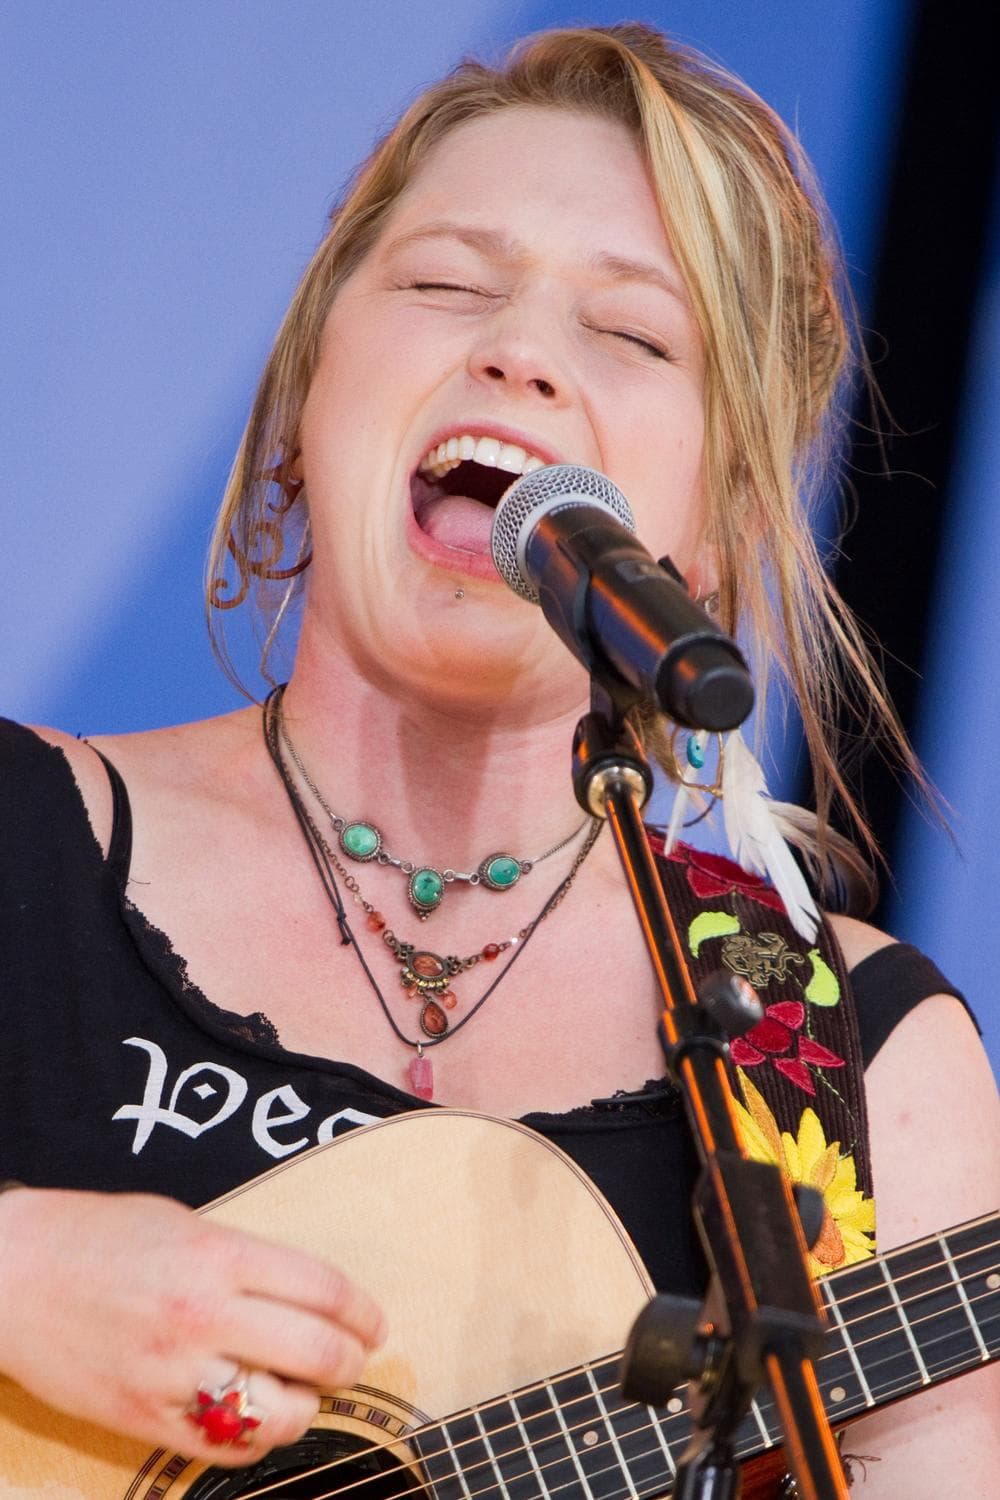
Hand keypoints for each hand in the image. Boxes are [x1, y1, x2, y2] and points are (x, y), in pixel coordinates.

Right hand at [0, 1186, 385, 1467]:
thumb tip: (301, 1295)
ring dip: (306, 1408)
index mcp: (219, 1254)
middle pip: (315, 1352)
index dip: (363, 1311)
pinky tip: (258, 1421)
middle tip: (351, 1361)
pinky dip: (255, 1441)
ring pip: (277, 1413)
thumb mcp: (183, 1223)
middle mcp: (203, 1314)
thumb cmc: (98, 1236)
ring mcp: (173, 1372)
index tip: (375, 1323)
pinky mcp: (143, 1418)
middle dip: (349, 1363)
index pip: (322, 1288)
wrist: (13, 1273)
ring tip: (305, 1395)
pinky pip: (224, 1448)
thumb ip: (242, 1260)